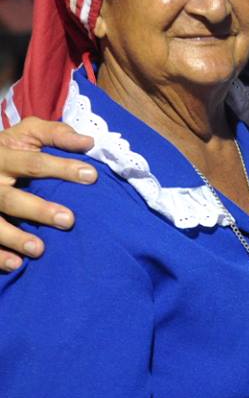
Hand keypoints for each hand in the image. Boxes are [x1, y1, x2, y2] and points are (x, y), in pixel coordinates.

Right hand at [0, 118, 95, 270]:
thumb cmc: (10, 148)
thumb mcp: (27, 133)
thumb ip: (56, 134)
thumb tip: (89, 142)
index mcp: (4, 155)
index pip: (34, 162)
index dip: (62, 168)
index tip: (91, 175)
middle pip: (11, 197)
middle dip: (38, 210)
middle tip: (68, 220)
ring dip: (15, 237)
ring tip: (39, 249)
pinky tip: (16, 265)